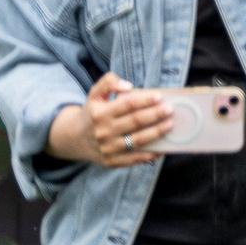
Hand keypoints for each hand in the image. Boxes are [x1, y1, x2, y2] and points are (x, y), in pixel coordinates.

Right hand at [47, 73, 170, 166]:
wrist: (75, 138)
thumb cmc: (92, 113)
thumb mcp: (95, 94)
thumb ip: (108, 82)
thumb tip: (128, 86)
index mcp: (100, 113)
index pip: (127, 105)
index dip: (144, 100)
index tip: (159, 96)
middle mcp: (104, 131)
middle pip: (135, 122)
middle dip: (155, 115)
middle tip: (170, 110)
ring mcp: (108, 148)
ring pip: (138, 140)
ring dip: (157, 133)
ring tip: (170, 125)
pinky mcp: (112, 162)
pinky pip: (135, 159)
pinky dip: (151, 154)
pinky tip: (163, 148)